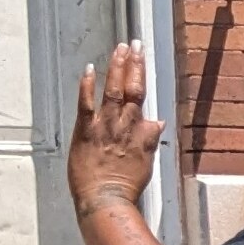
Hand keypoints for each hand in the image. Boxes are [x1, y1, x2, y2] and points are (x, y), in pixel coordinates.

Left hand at [69, 42, 163, 216]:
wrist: (106, 200)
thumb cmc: (125, 187)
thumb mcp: (145, 163)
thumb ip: (149, 140)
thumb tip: (157, 121)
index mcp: (139, 132)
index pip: (141, 97)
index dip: (141, 73)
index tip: (141, 55)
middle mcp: (124, 125)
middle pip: (131, 88)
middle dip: (134, 64)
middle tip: (135, 44)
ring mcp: (105, 126)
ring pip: (113, 91)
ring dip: (116, 68)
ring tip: (119, 49)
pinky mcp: (85, 132)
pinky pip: (86, 105)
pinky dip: (87, 86)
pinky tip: (89, 69)